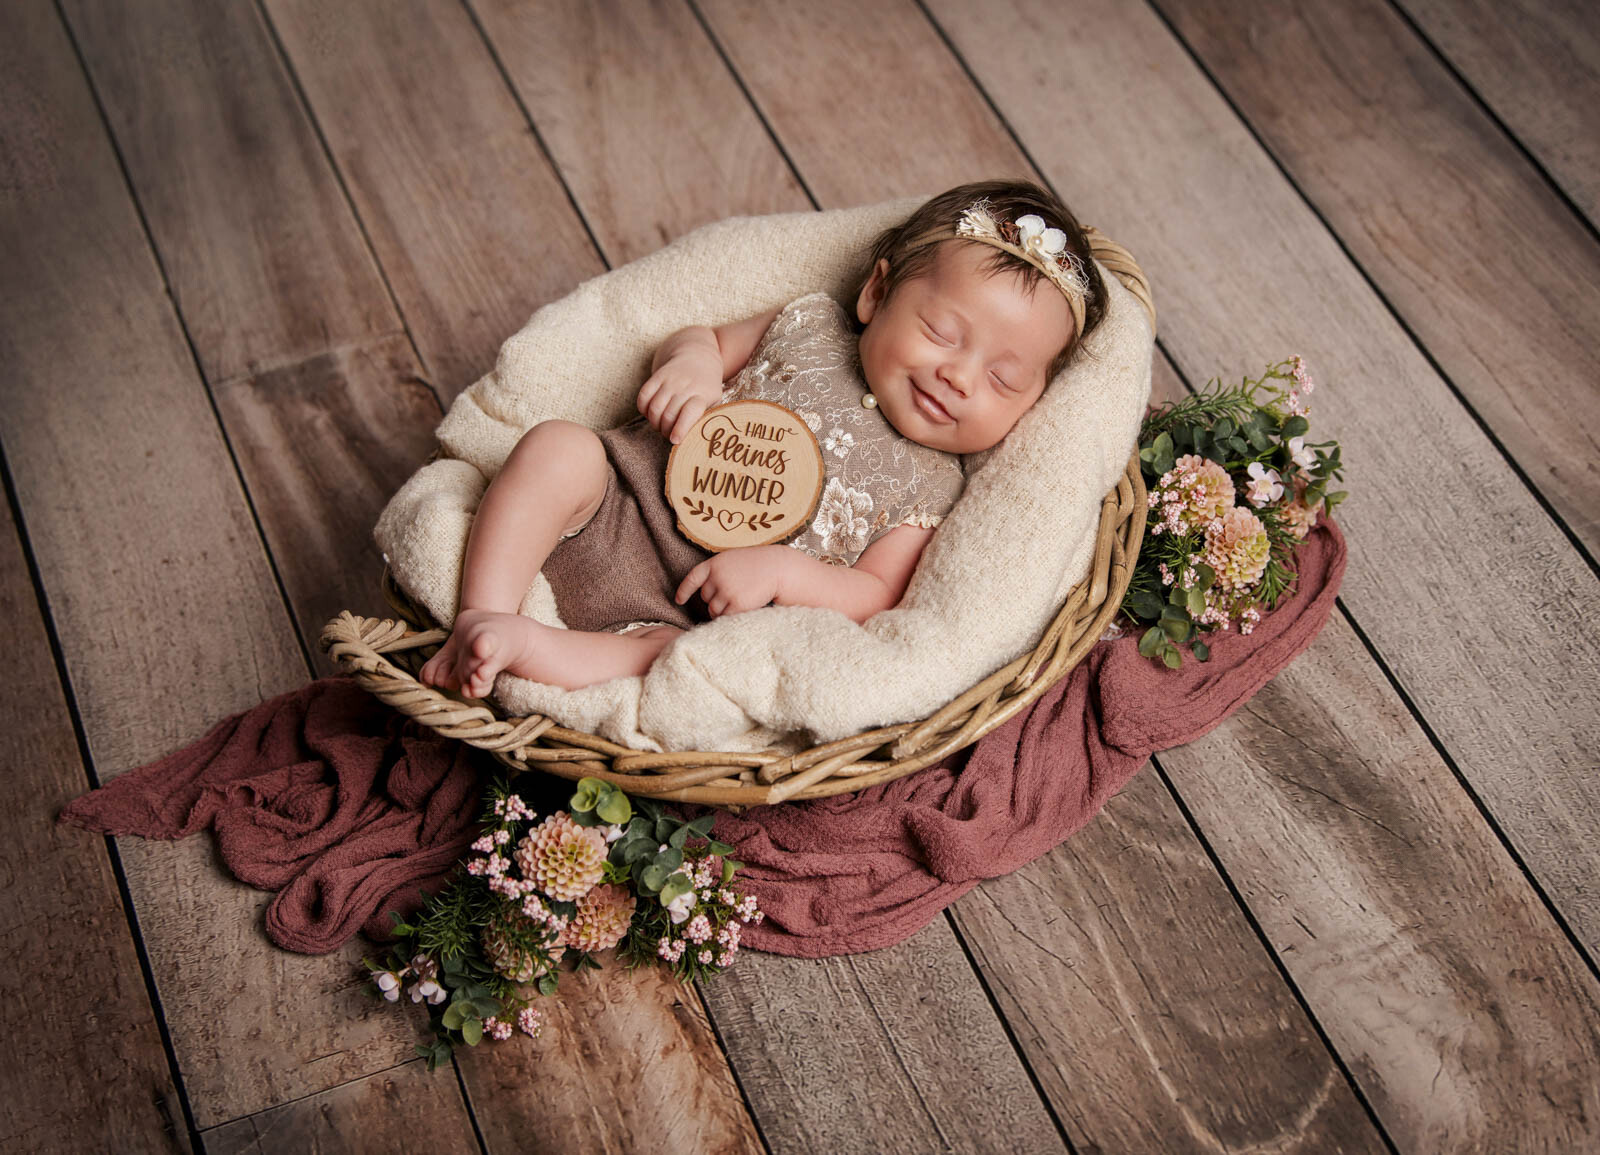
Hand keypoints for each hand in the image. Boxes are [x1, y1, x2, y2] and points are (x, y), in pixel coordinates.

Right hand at [638, 347, 723, 444]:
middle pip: (669, 414)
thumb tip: (695, 443)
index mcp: (703, 394)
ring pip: (655, 407)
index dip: (680, 428)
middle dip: (665, 430)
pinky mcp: (657, 376)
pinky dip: (643, 410)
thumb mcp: (715, 402)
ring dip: (654, 423)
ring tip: (660, 426)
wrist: (698, 356)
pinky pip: (643, 396)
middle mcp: (686, 385)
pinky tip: (650, 414)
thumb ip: (706, 420)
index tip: (674, 440)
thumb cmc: (706, 388)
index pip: (690, 412)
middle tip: (668, 435)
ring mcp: (670, 380)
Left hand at [675, 545, 793, 618]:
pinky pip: (725, 617)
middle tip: (733, 595)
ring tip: (740, 600)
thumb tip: (706, 595)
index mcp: (715, 563)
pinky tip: (743, 607)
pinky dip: (731, 616)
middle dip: (715, 600)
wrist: (778, 568)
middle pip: (706, 598)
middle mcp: (717, 577)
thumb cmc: (759, 564)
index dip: (684, 590)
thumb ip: (719, 572)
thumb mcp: (734, 560)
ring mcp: (726, 591)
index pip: (692, 578)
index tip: (679, 600)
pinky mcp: (736, 604)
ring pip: (714, 610)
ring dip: (722, 610)